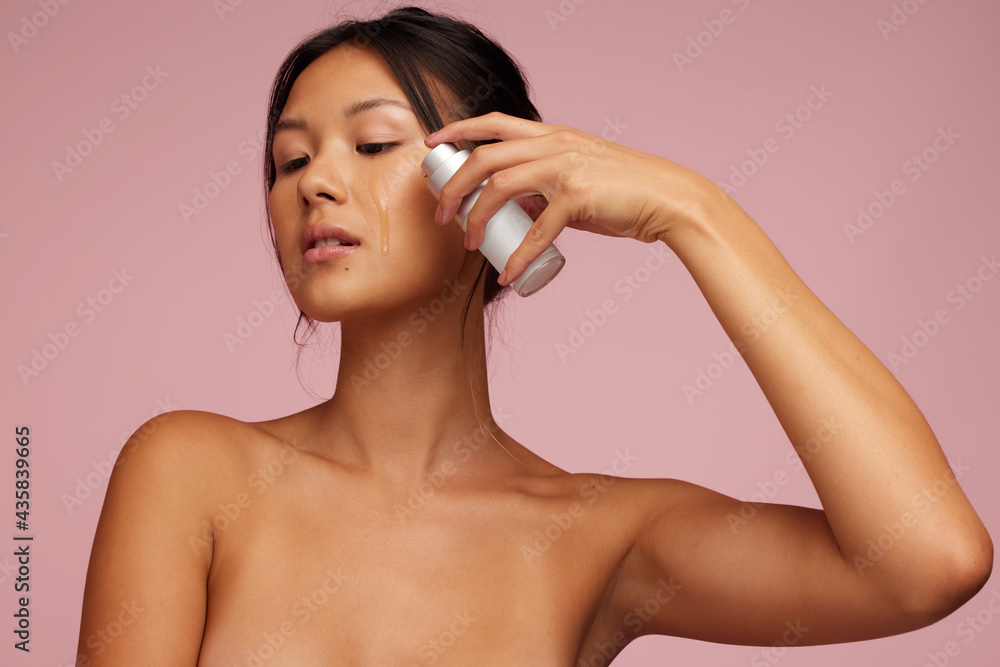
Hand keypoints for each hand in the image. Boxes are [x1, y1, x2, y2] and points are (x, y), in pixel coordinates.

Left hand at [423, 112, 719, 284]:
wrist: (668, 199)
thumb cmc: (624, 192)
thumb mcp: (578, 178)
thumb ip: (546, 186)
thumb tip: (519, 206)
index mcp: (552, 134)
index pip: (493, 122)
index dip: (457, 130)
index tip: (432, 145)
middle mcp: (554, 144)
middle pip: (484, 157)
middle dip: (453, 185)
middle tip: (441, 214)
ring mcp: (565, 168)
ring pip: (500, 187)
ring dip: (475, 218)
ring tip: (468, 244)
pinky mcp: (578, 196)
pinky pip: (536, 231)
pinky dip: (518, 256)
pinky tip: (507, 274)